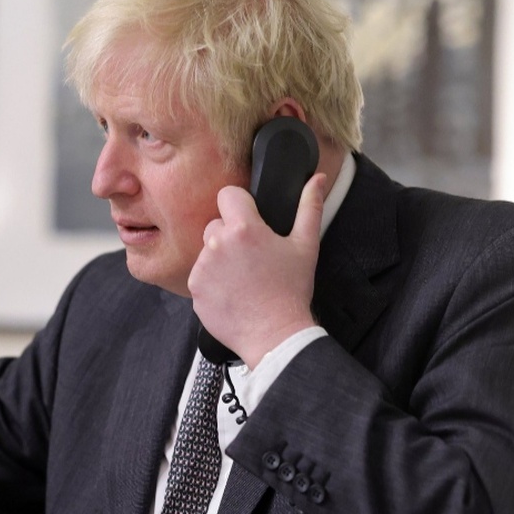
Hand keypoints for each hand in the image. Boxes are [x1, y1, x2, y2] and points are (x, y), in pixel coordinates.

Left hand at [188, 173, 325, 368]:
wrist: (275, 334)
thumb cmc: (291, 291)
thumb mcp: (306, 246)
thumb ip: (310, 207)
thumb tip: (318, 179)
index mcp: (243, 228)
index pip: (228, 195)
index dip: (239, 204)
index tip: (249, 219)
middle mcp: (217, 244)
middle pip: (216, 224)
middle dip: (230, 235)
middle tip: (251, 257)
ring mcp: (202, 267)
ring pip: (207, 250)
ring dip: (220, 259)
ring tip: (243, 278)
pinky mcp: (195, 288)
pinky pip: (200, 275)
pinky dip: (212, 281)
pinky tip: (232, 292)